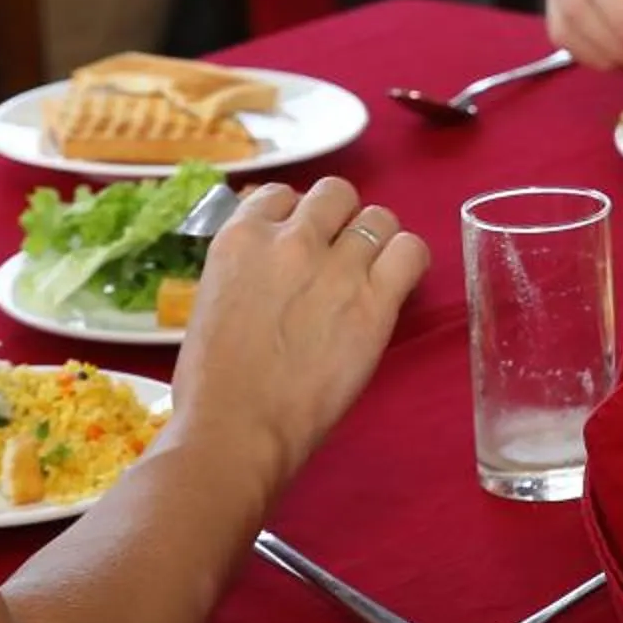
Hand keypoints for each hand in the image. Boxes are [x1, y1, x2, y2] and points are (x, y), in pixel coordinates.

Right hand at [170, 177, 427, 485]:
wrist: (234, 428)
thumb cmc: (211, 383)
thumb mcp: (212, 300)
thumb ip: (247, 269)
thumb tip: (273, 267)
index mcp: (240, 237)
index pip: (281, 195)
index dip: (295, 217)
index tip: (300, 243)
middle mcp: (291, 239)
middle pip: (335, 194)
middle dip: (338, 219)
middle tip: (337, 256)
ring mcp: (337, 267)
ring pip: (378, 217)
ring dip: (374, 239)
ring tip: (368, 272)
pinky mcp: (375, 301)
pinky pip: (410, 251)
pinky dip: (407, 260)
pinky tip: (395, 283)